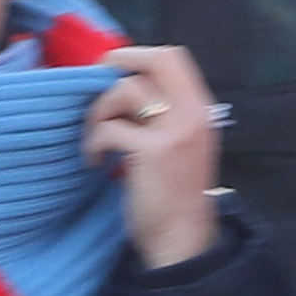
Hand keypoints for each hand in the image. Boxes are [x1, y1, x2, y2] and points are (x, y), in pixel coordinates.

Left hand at [84, 41, 224, 266]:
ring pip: (126, 90)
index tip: (114, 68)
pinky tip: (96, 162)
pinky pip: (110, 129)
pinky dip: (94, 143)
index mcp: (201, 110)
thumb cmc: (175, 195)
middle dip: (119, 62)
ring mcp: (174, 131)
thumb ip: (162, 115)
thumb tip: (122, 86)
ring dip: (98, 112)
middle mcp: (193, 114)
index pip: (174, 58)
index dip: (139, 55)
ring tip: (93, 140)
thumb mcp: (181, 145)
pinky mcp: (151, 152)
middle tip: (95, 79)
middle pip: (157, 60)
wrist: (183, 240)